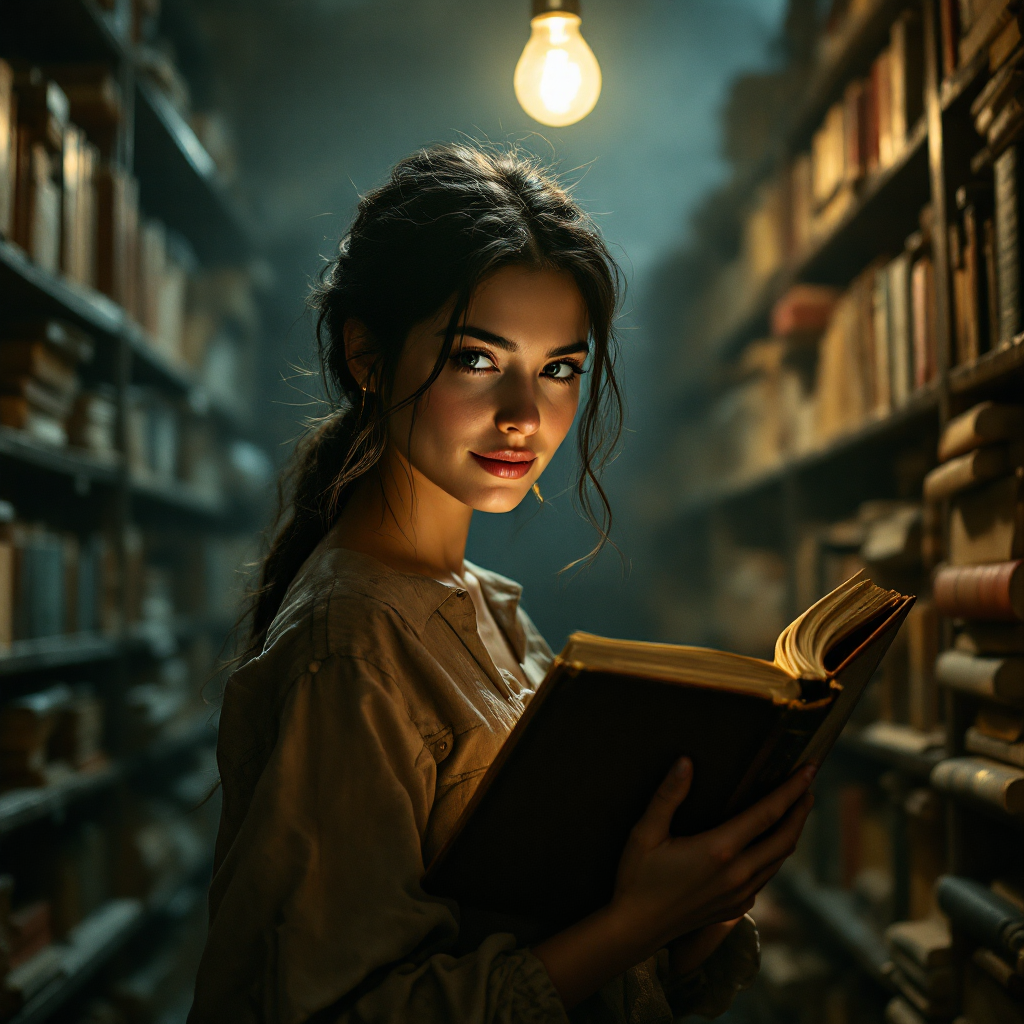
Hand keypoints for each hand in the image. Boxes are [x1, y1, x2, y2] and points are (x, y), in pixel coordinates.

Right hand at [532, 760, 814, 1008]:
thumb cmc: (638, 877)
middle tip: (810, 784)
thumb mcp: (645, 832)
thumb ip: (668, 795)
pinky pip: (766, 877)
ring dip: (792, 832)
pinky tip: (767, 845)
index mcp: (719, 850)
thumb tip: (686, 762)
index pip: (768, 814)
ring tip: (795, 809)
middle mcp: (737, 873)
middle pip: (785, 838)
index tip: (810, 769)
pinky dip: (775, 855)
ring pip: (779, 859)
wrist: (636, 929)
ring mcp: (740, 894)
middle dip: (801, 809)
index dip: (792, 789)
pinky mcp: (736, 907)